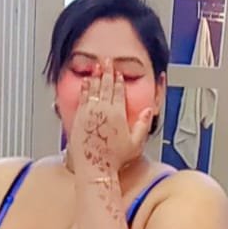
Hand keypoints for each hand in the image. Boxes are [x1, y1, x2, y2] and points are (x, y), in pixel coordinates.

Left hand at [69, 60, 152, 177]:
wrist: (94, 167)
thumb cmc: (114, 159)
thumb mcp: (136, 143)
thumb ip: (143, 125)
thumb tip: (148, 110)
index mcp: (118, 114)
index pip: (119, 91)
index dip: (119, 80)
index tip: (119, 73)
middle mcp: (103, 110)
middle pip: (106, 86)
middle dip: (107, 72)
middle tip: (107, 61)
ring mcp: (90, 113)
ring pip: (94, 89)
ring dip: (96, 76)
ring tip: (97, 66)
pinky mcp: (79, 118)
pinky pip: (83, 98)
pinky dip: (85, 88)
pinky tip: (86, 82)